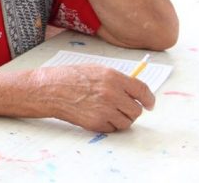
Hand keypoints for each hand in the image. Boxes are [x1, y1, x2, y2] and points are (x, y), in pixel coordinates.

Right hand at [36, 64, 154, 131]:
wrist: (48, 90)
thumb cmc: (69, 78)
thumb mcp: (95, 70)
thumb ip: (117, 80)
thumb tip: (134, 92)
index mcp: (113, 77)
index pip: (142, 91)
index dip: (149, 99)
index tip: (150, 104)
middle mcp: (111, 94)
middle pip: (136, 110)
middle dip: (131, 110)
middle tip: (122, 108)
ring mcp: (104, 110)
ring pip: (127, 122)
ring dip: (121, 119)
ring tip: (107, 112)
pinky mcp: (96, 123)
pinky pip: (113, 129)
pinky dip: (109, 125)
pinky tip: (97, 115)